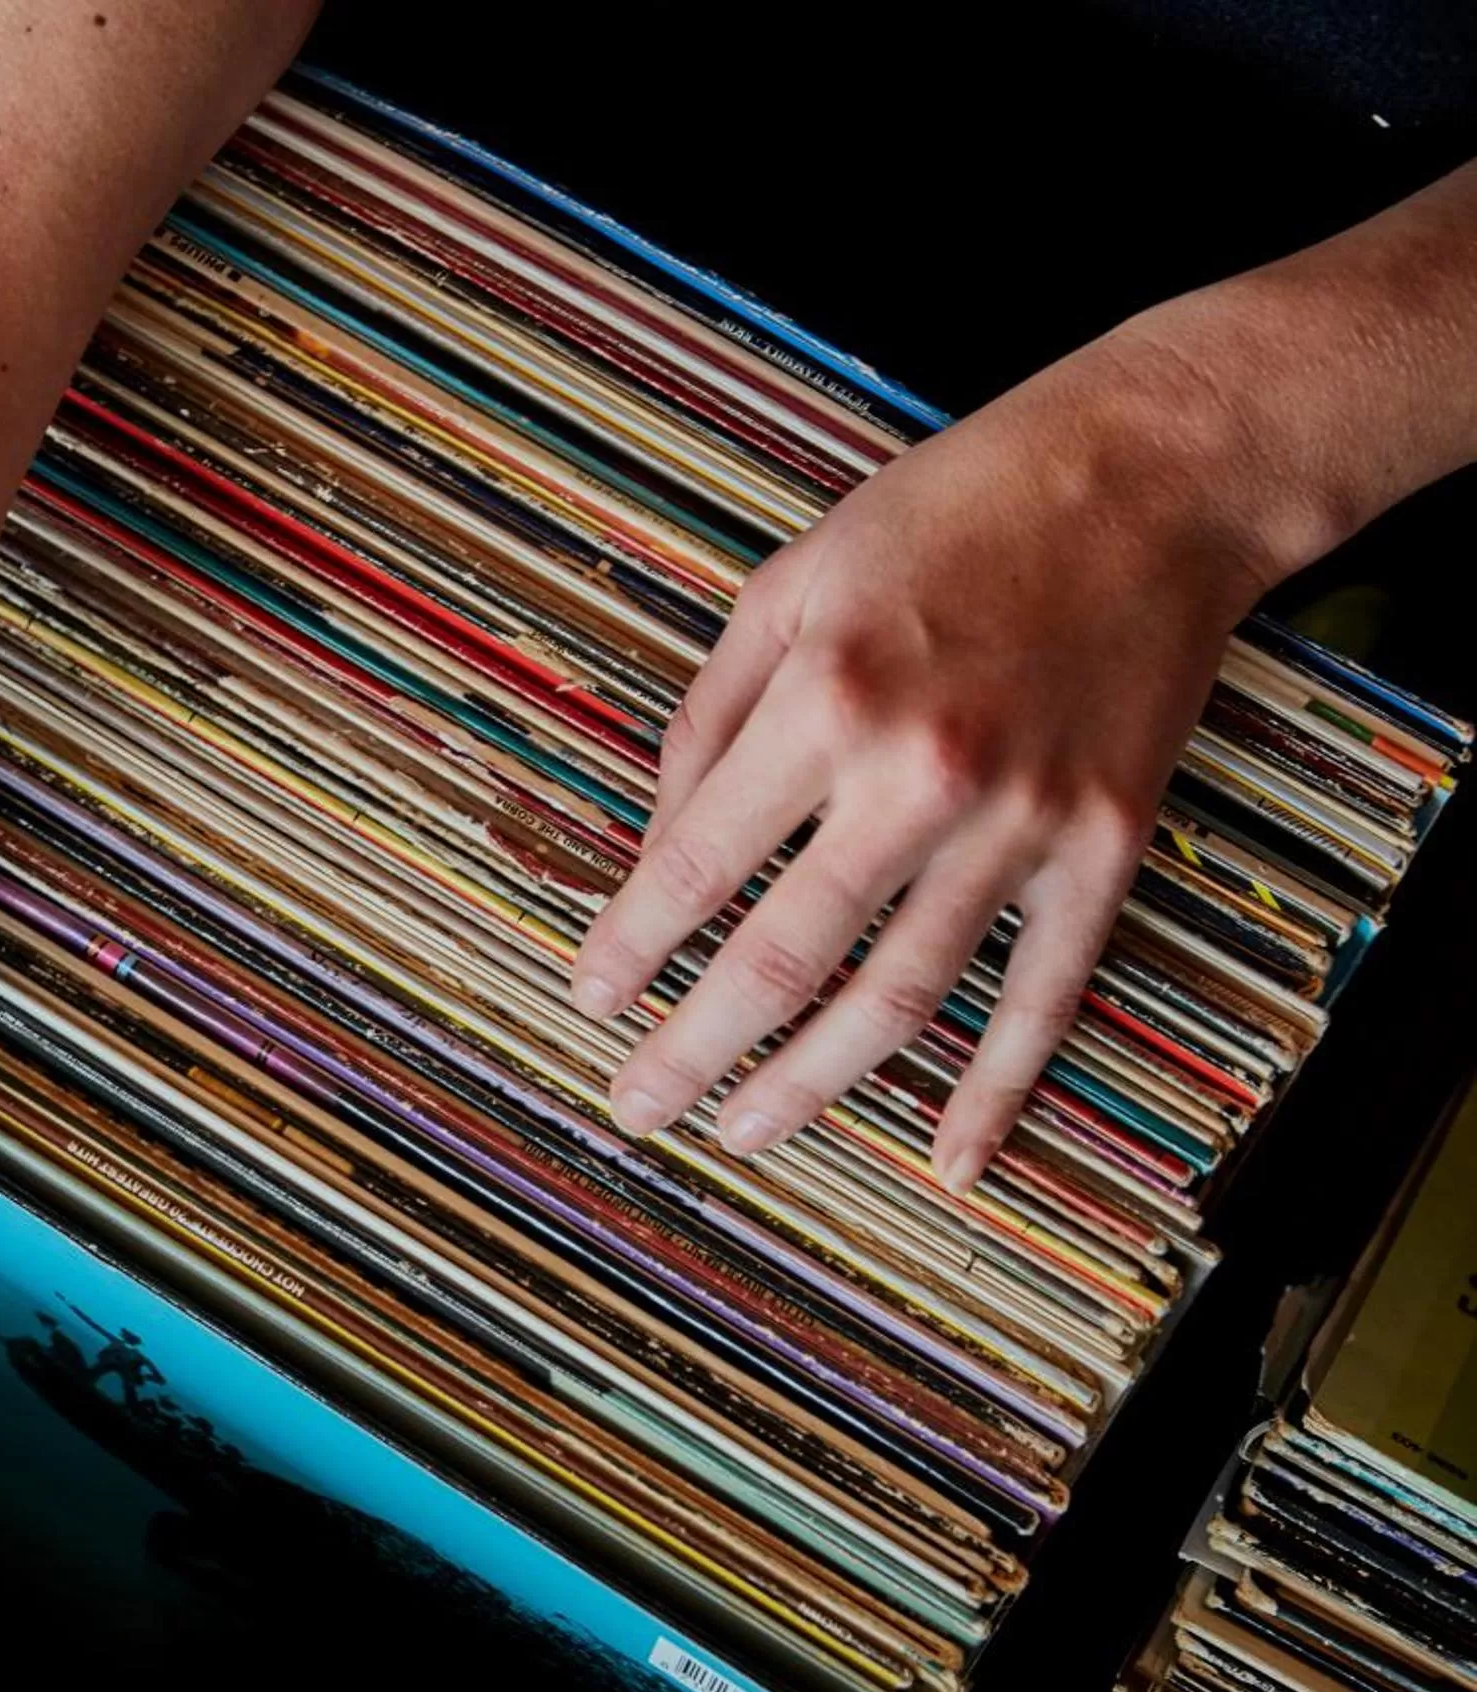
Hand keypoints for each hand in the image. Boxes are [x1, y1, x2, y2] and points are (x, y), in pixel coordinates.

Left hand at [568, 329, 1282, 1193]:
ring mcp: (1022, 822)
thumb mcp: (790, 583)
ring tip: (743, 1131)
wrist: (1153, 478)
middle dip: (694, 1048)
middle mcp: (919, 774)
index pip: (697, 866)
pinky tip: (953, 1160)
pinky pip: (1044, 994)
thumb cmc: (953, 514)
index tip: (592, 999)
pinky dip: (1000, 1088)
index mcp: (825, 699)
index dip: (633, 946)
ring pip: (899, 998)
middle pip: (783, 958)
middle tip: (636, 1107)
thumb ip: (709, 720)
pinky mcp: (1104, 847)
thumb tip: (659, 846)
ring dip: (811, 1084)